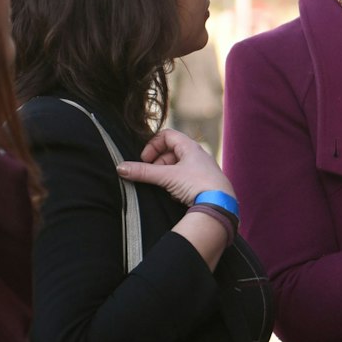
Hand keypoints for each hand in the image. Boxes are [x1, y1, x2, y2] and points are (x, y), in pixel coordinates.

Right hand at [114, 129, 231, 204]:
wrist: (221, 205)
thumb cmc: (198, 185)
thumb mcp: (167, 177)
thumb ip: (143, 172)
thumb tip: (120, 168)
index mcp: (191, 147)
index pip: (167, 135)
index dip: (153, 145)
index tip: (144, 160)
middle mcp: (198, 156)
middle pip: (171, 151)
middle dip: (157, 162)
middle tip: (151, 175)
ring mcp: (202, 170)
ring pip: (177, 166)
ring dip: (165, 174)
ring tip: (162, 185)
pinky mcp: (204, 184)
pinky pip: (184, 179)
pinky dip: (175, 183)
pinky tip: (174, 194)